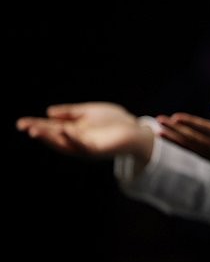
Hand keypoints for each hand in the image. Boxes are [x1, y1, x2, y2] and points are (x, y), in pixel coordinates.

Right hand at [16, 102, 154, 161]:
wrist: (136, 130)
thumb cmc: (113, 121)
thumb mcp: (88, 112)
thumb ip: (70, 113)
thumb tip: (48, 112)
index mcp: (73, 131)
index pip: (51, 128)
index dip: (36, 125)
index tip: (21, 122)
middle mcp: (77, 141)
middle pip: (54, 138)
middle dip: (40, 133)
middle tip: (25, 128)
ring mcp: (87, 146)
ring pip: (65, 144)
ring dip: (51, 138)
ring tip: (36, 131)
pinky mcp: (98, 149)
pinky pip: (83, 145)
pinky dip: (74, 139)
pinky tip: (65, 131)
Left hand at [157, 106, 209, 184]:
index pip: (205, 129)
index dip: (190, 123)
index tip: (175, 117)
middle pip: (194, 139)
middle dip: (176, 130)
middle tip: (159, 120)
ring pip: (191, 149)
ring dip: (174, 140)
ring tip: (158, 132)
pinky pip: (195, 154)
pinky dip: (182, 148)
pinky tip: (171, 142)